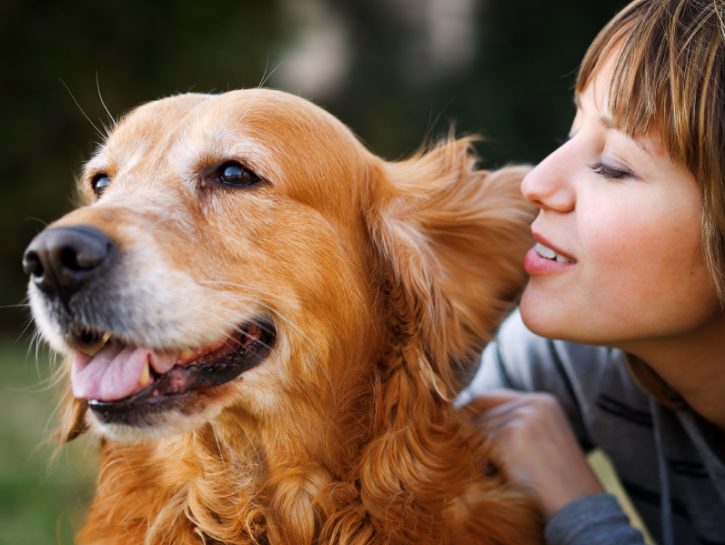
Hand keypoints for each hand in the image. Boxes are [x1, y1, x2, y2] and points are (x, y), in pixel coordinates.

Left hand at [465, 389, 603, 517]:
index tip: (457, 427)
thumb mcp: (543, 441)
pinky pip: (480, 442)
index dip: (473, 412)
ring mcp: (523, 417)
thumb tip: (468, 421)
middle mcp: (534, 403)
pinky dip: (477, 457)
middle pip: (483, 410)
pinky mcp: (511, 434)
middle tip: (462, 449)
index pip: (493, 397)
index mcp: (544, 401)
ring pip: (479, 426)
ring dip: (474, 446)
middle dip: (470, 431)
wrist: (577, 505)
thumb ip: (515, 424)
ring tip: (480, 466)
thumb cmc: (558, 482)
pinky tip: (485, 472)